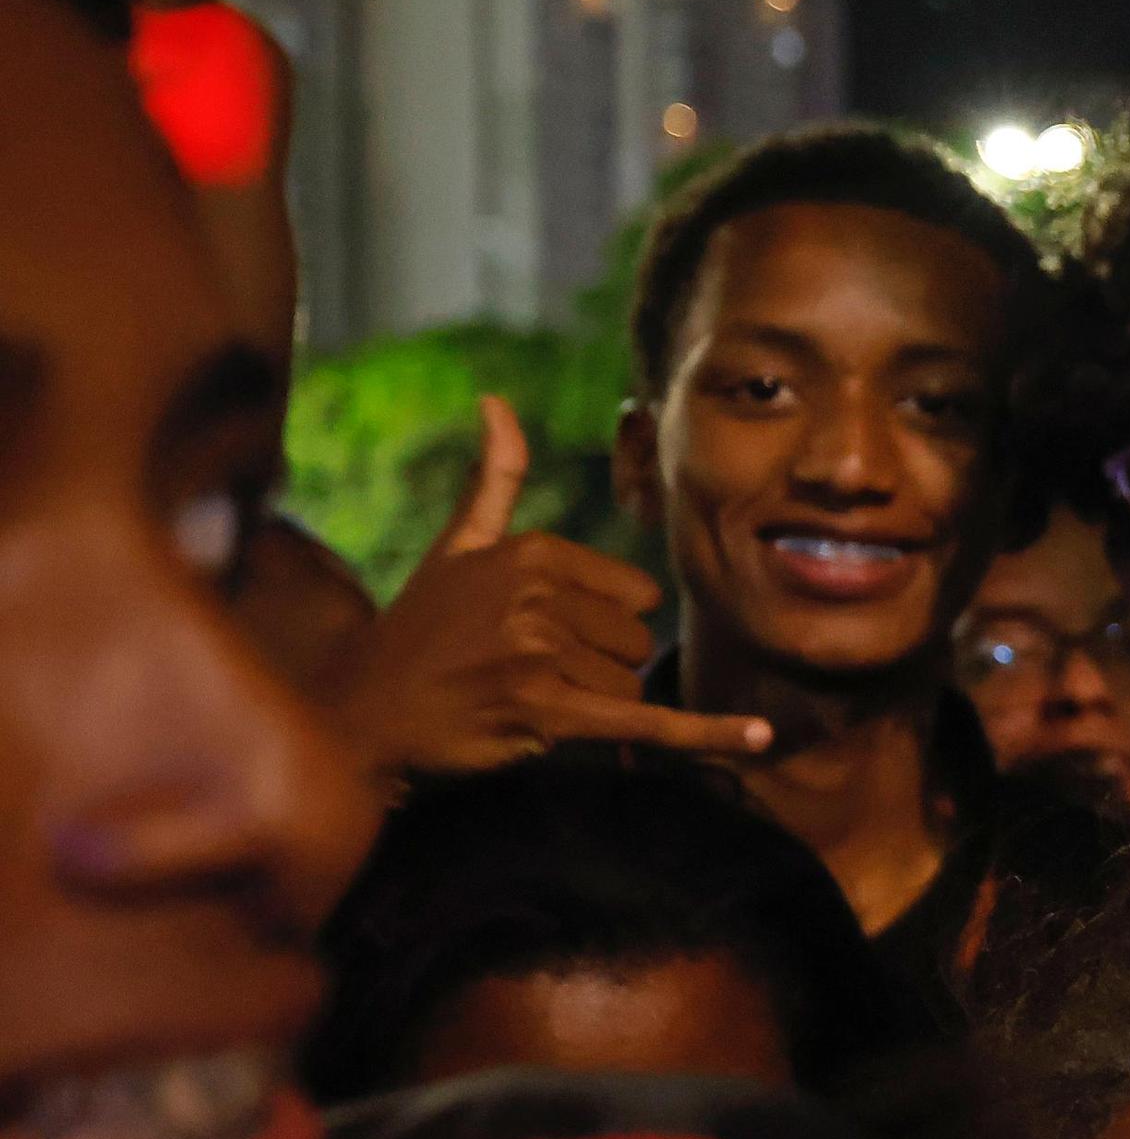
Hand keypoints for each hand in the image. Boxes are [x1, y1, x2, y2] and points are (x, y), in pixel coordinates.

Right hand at [321, 395, 772, 777]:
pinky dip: (703, 735)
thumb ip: (493, 479)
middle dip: (597, 668)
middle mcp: (538, 595)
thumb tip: (495, 399)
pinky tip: (758, 738)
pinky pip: (646, 724)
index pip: (638, 597)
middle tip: (524, 675)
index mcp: (533, 551)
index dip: (601, 626)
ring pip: (629, 686)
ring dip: (590, 707)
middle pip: (637, 642)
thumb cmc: (419, 633)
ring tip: (521, 702)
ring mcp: (540, 653)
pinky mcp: (544, 711)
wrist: (361, 716)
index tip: (539, 637)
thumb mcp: (456, 547)